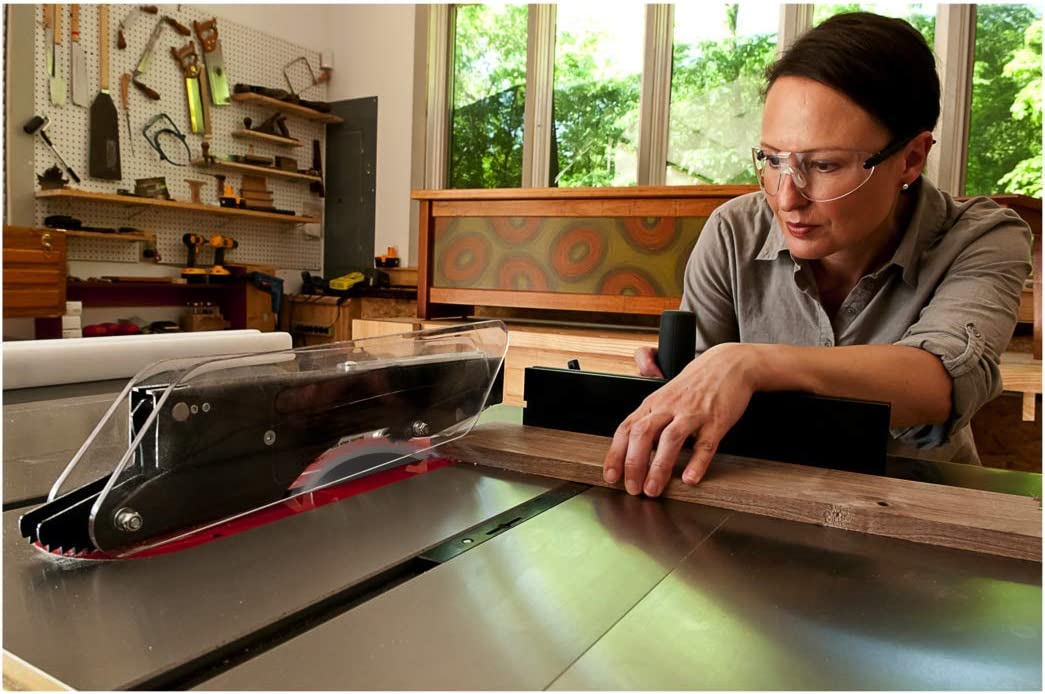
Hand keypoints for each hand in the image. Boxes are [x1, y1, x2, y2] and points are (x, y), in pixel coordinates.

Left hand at [603, 343, 759, 496]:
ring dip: (659, 467)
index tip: (611, 476)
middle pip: (643, 434)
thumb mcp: (665, 396)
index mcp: (653, 403)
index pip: (627, 429)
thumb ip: (649, 419)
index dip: (616, 454)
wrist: (728, 364)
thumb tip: (631, 448)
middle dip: (634, 464)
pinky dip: (697, 463)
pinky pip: (705, 443)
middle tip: (632, 488)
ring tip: (653, 489)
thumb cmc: (695, 384)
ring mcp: (693, 413)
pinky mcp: (716, 420)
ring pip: (670, 439)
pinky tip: (689, 478)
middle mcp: (669, 407)